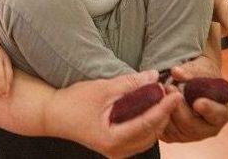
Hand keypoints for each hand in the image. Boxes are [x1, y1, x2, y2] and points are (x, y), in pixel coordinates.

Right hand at [44, 70, 182, 158]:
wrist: (53, 115)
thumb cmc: (74, 101)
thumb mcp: (103, 88)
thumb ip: (130, 83)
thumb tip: (154, 76)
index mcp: (114, 139)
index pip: (148, 123)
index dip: (164, 107)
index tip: (175, 93)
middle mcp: (118, 151)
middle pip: (151, 133)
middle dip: (163, 113)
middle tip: (170, 92)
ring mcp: (117, 151)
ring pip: (147, 136)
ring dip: (157, 118)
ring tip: (162, 97)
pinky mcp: (115, 146)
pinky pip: (138, 136)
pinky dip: (147, 122)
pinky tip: (149, 107)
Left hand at [160, 55, 227, 142]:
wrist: (189, 82)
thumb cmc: (199, 75)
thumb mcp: (198, 69)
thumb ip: (190, 72)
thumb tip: (176, 72)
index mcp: (221, 112)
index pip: (217, 114)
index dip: (208, 109)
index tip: (198, 102)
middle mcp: (207, 128)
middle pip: (192, 125)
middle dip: (179, 108)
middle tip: (169, 87)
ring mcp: (190, 134)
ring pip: (176, 130)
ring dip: (166, 111)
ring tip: (159, 92)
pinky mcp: (174, 135)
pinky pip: (164, 131)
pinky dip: (157, 117)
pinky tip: (153, 102)